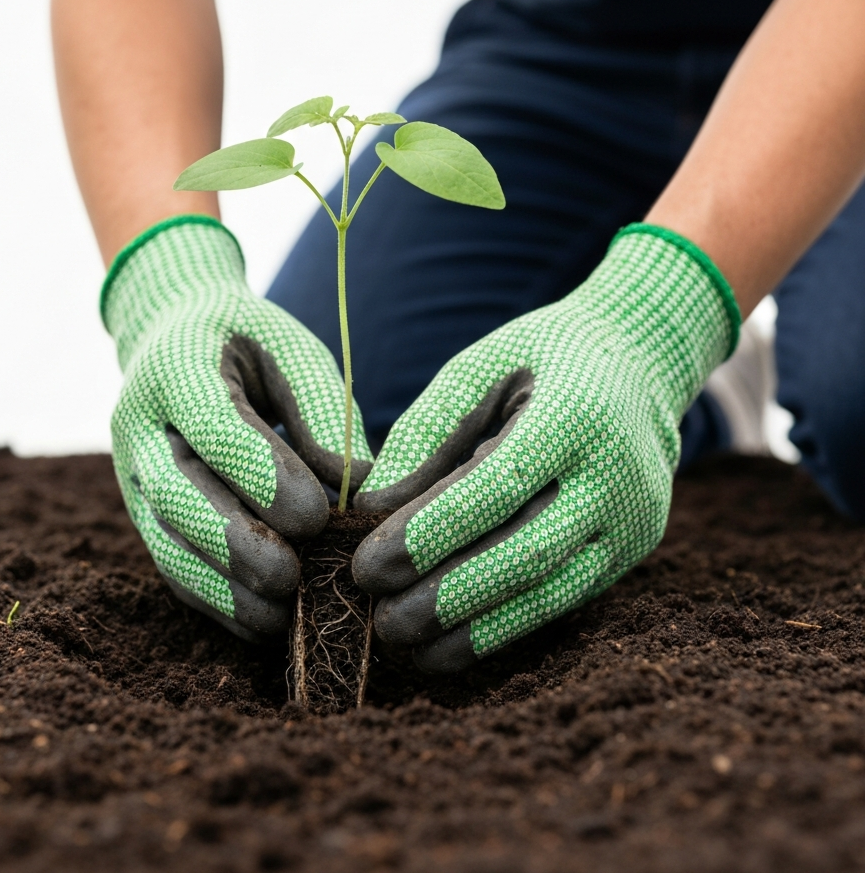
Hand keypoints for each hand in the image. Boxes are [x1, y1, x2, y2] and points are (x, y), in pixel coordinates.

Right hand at [104, 216, 372, 639]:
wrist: (174, 336)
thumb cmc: (249, 342)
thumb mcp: (291, 352)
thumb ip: (322, 411)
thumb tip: (356, 489)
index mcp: (177, 368)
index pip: (213, 428)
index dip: (261, 476)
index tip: (317, 515)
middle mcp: (139, 425)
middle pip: (174, 495)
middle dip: (234, 544)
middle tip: (293, 577)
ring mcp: (131, 475)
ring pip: (164, 542)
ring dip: (221, 588)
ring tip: (279, 615)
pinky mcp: (142, 513)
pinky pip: (170, 566)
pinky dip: (213, 601)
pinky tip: (259, 622)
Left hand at [352, 226, 737, 671]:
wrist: (640, 363)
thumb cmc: (540, 359)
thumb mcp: (479, 369)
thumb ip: (426, 431)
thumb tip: (372, 507)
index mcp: (575, 415)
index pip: (497, 488)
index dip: (431, 534)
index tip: (367, 567)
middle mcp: (617, 475)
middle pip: (527, 553)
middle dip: (447, 596)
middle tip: (379, 620)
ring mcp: (632, 521)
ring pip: (550, 594)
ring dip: (474, 630)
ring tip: (407, 648)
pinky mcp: (631, 553)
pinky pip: (564, 602)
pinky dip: (505, 629)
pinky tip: (450, 646)